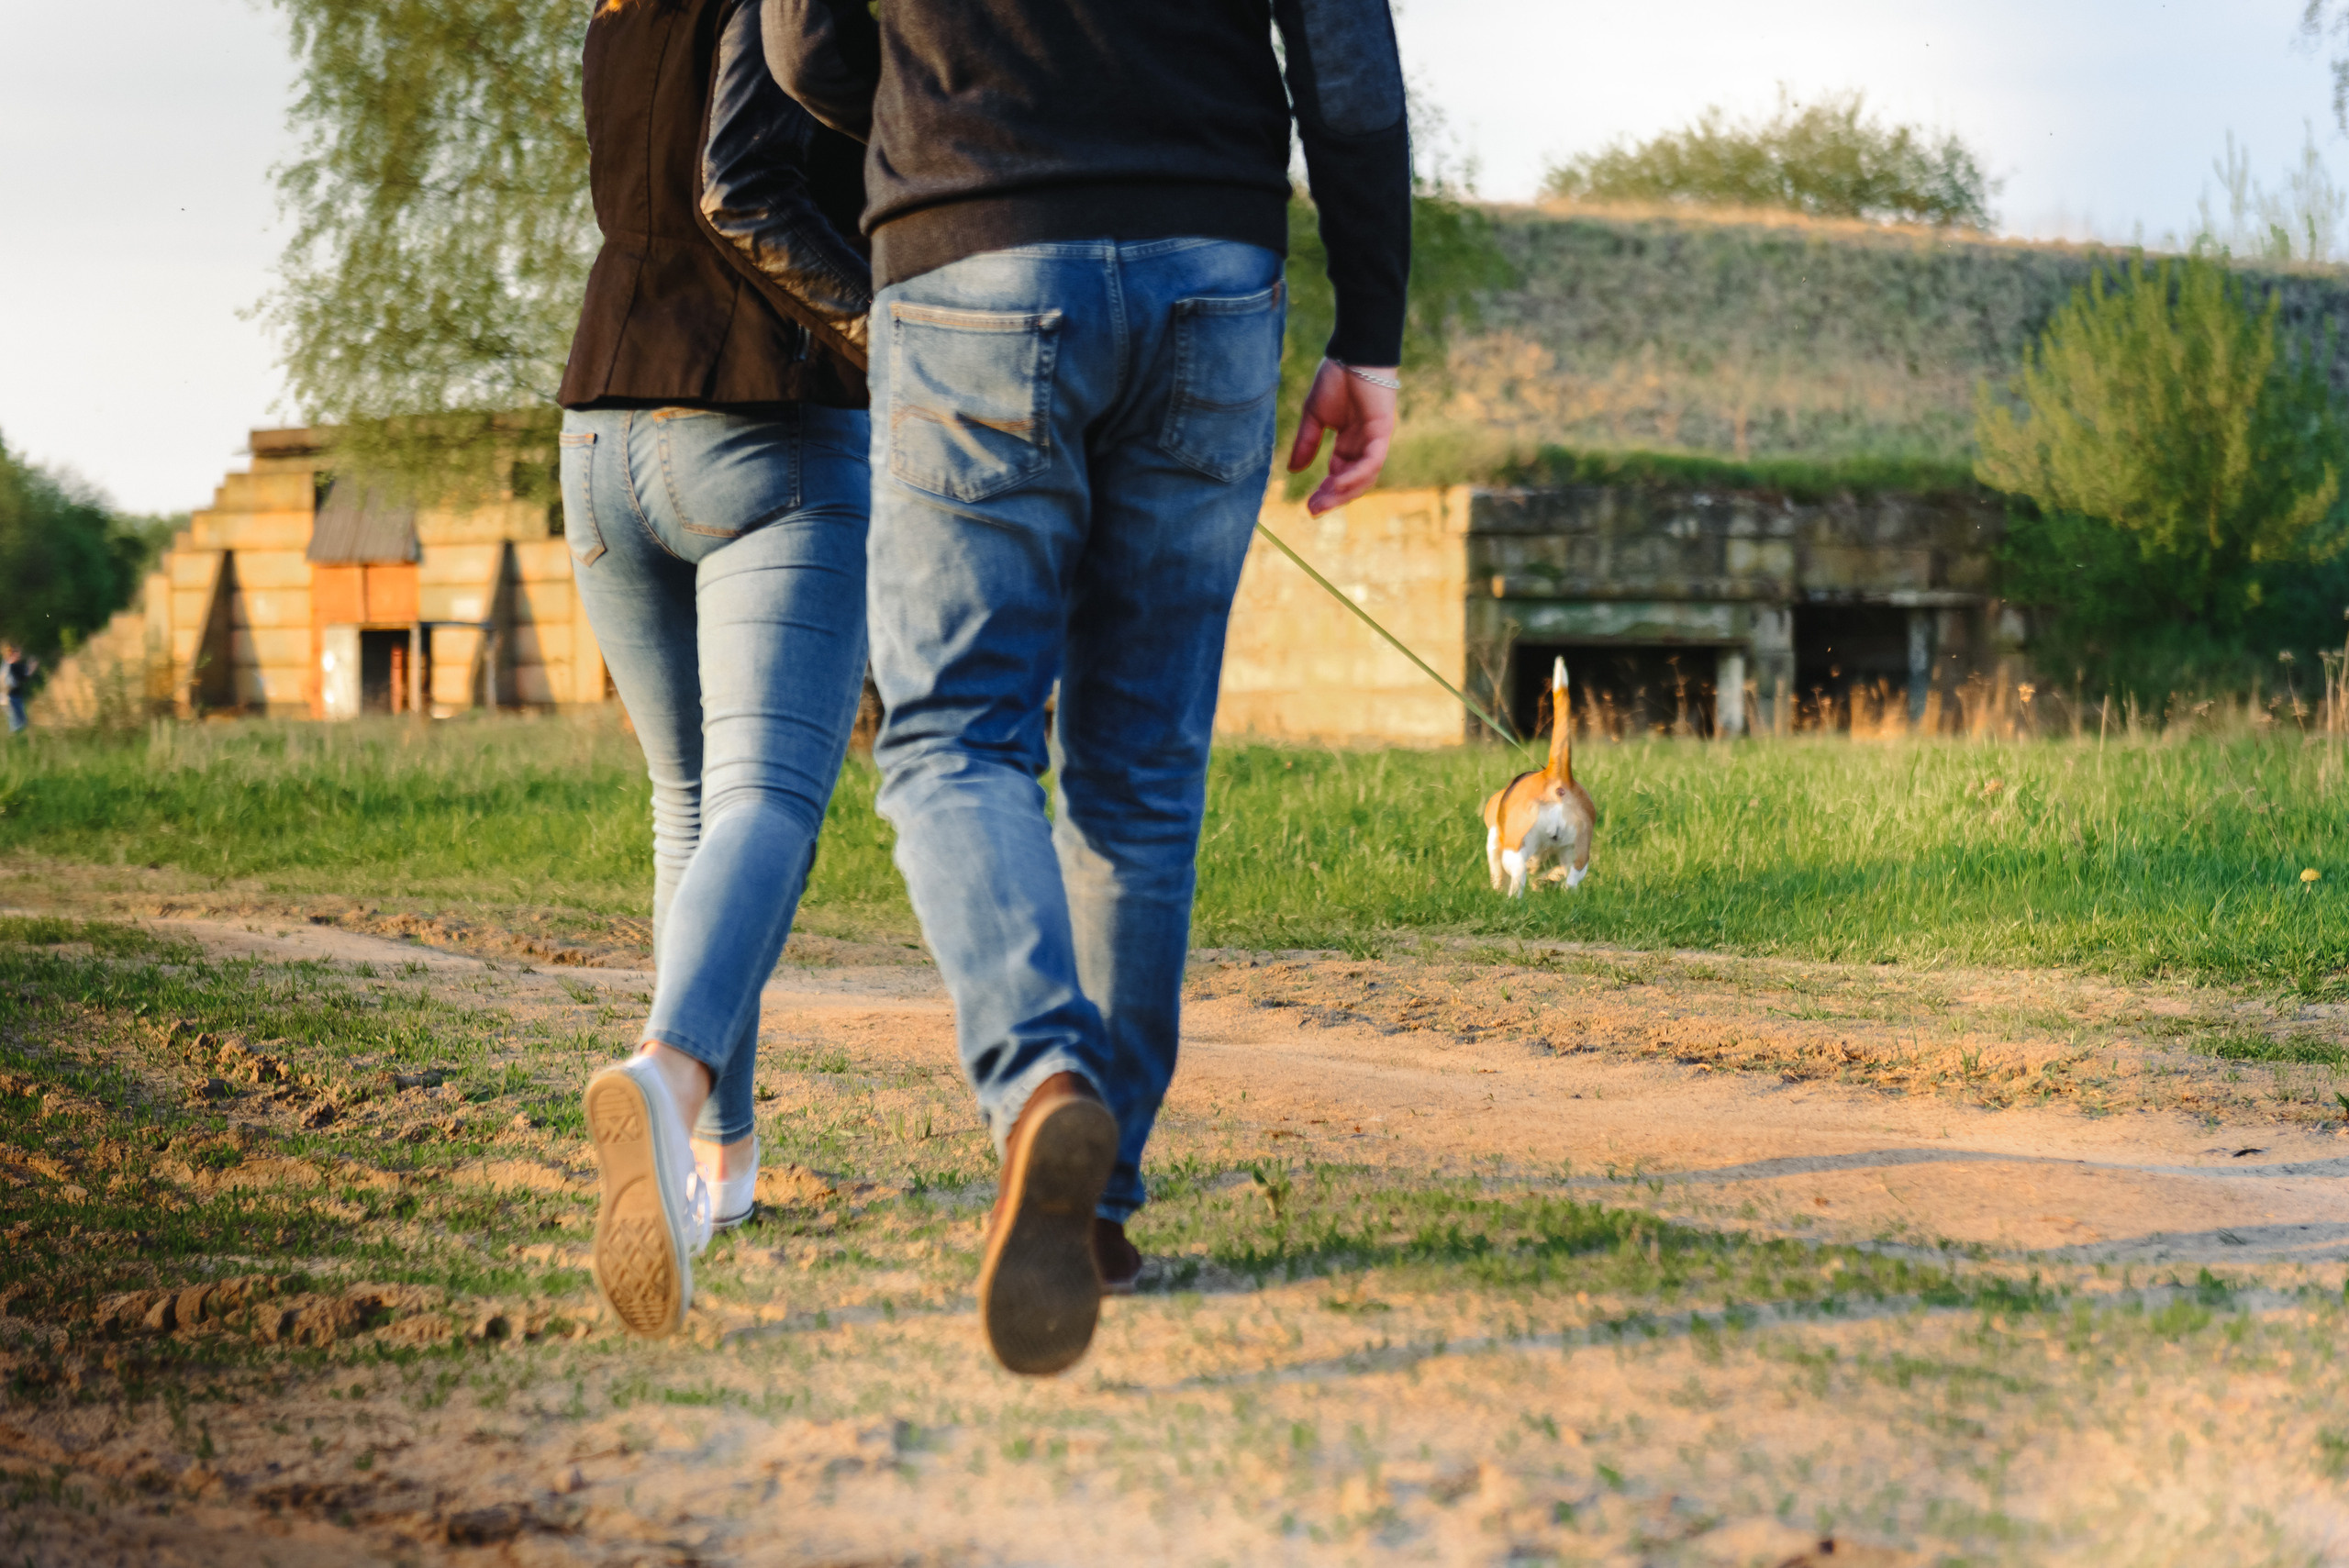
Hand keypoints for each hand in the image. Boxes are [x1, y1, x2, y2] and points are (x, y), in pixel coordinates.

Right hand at [1286, 358, 1397, 514]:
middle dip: (1334, 497)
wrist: (1352, 353)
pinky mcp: (1382, 431)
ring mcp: (1375, 439)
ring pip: (1364, 476)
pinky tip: (1337, 483)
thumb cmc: (1335, 378)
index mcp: (1349, 441)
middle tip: (1314, 510)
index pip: (1339, 473)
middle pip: (1353, 481)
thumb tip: (1293, 470)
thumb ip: (1306, 443)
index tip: (1308, 506)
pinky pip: (1371, 461)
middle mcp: (1363, 444)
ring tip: (1323, 501)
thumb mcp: (1314, 416)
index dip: (1325, 491)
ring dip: (1344, 492)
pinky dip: (1356, 474)